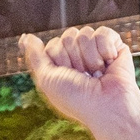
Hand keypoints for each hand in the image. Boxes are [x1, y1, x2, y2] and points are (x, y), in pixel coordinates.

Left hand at [19, 25, 139, 139]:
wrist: (109, 107)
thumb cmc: (78, 100)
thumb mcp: (48, 80)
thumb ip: (35, 57)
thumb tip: (25, 37)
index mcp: (62, 64)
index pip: (53, 45)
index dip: (59, 60)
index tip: (69, 78)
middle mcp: (78, 56)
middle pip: (68, 37)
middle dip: (75, 58)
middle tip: (85, 77)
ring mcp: (96, 50)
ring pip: (85, 33)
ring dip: (90, 57)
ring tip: (97, 74)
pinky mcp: (114, 46)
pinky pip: (103, 32)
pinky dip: (105, 49)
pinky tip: (109, 63)